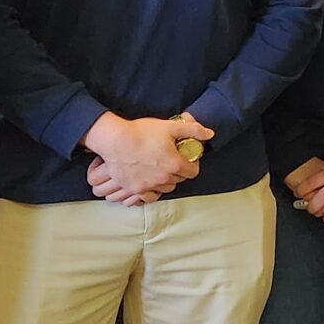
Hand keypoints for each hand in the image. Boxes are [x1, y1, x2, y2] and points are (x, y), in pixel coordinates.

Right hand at [84, 111, 210, 203]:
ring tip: (160, 170)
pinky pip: (148, 197)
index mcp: (174, 164)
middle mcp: (162, 178)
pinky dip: (151, 192)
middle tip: (172, 161)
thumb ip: (193, 130)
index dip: (192, 164)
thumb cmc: (140, 132)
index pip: (193, 171)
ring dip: (165, 181)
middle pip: (179, 180)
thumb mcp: (170, 126)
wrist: (114, 140)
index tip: (187, 159)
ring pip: (164, 189)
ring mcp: (148, 185)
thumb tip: (209, 134)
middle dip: (178, 171)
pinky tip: (149, 183)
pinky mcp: (134, 189)